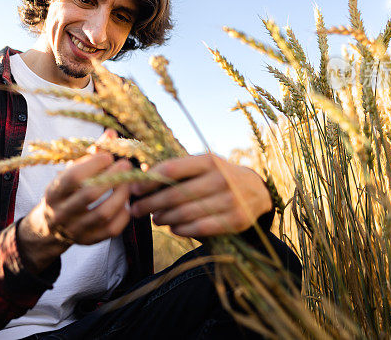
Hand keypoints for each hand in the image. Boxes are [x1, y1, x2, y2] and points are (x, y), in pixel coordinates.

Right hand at [17, 131, 130, 272]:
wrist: (51, 226)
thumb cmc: (67, 191)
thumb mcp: (71, 171)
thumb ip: (91, 153)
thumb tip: (112, 134)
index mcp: (54, 191)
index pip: (73, 177)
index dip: (94, 164)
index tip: (109, 156)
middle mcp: (61, 213)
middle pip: (89, 194)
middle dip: (112, 177)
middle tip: (126, 166)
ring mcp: (75, 230)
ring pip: (103, 213)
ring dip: (121, 195)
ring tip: (129, 183)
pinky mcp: (89, 241)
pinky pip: (111, 229)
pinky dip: (123, 214)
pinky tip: (126, 202)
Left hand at [129, 153, 271, 237]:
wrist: (256, 191)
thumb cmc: (218, 177)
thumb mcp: (202, 166)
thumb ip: (177, 169)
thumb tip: (140, 173)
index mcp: (208, 160)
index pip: (172, 169)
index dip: (149, 180)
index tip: (134, 189)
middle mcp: (220, 178)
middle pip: (176, 194)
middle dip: (151, 203)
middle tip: (136, 210)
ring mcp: (230, 200)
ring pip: (186, 213)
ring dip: (164, 218)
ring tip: (154, 219)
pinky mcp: (236, 220)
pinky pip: (201, 228)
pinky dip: (182, 230)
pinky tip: (173, 228)